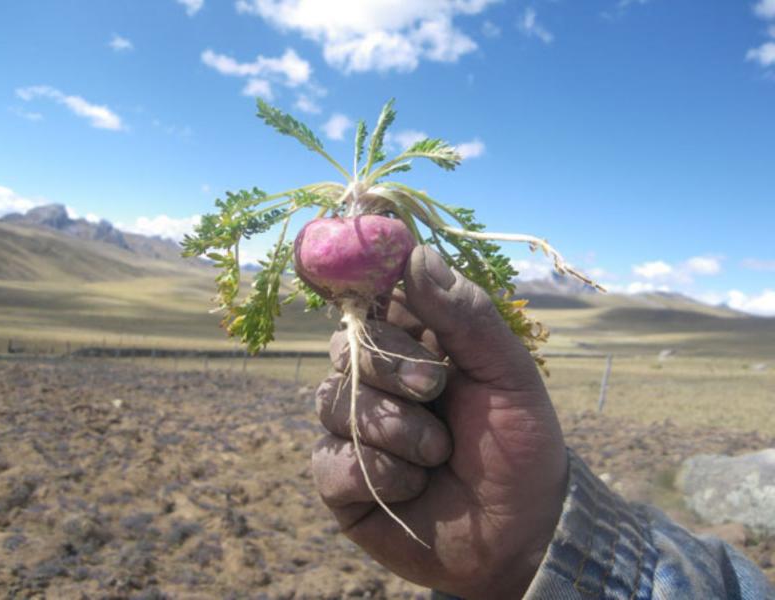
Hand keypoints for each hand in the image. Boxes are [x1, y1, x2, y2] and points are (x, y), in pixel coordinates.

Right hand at [312, 246, 567, 598]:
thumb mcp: (508, 372)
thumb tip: (418, 253)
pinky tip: (412, 487)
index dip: (370, 290)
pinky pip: (331, 459)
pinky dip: (378, 474)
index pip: (373, 298)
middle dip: (394, 368)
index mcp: (415, 342)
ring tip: (437, 453)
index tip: (387, 292)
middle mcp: (376, 378)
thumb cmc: (519, 443)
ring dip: (395, 429)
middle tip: (436, 388)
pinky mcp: (340, 477)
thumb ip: (466, 314)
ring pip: (333, 401)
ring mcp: (353, 427)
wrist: (519, 531)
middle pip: (347, 346)